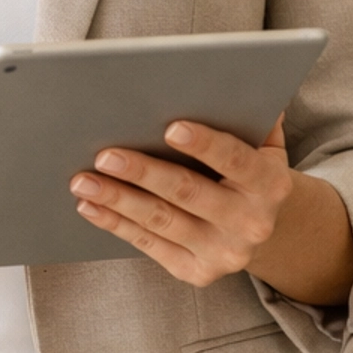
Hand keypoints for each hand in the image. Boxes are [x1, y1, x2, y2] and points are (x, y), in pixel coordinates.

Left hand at [69, 117, 294, 288]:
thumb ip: (252, 116)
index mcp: (270, 185)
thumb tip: (233, 80)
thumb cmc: (250, 173)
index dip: (204, 144)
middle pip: (188, 192)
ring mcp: (223, 253)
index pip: (236, 160)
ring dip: (117, 200)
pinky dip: (116, 224)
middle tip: (105, 155)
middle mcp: (250, 223)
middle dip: (143, 172)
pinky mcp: (196, 271)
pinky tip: (90, 207)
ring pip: (161, 221)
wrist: (261, 229)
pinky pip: (149, 246)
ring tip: (83, 181)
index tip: (170, 127)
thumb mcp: (264, 145)